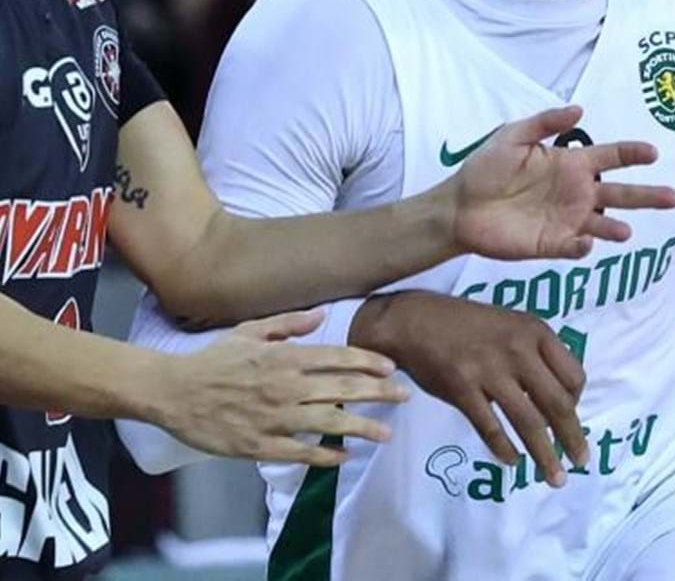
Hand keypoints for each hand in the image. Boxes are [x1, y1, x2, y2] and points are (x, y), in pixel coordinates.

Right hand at [153, 309, 408, 467]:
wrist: (174, 391)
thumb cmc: (214, 359)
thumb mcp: (251, 330)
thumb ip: (288, 322)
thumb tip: (321, 314)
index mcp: (285, 357)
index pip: (337, 357)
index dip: (368, 361)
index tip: (392, 367)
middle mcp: (286, 386)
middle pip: (341, 389)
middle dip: (377, 392)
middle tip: (405, 396)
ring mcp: (274, 418)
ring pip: (327, 422)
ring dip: (360, 427)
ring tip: (386, 432)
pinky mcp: (259, 445)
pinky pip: (299, 452)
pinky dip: (324, 456)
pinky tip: (344, 456)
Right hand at [352, 291, 582, 487]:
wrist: (417, 320)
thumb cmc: (468, 323)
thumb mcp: (511, 324)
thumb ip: (535, 352)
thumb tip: (558, 394)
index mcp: (535, 331)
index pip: (573, 374)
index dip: (577, 401)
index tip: (571, 416)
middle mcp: (518, 350)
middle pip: (557, 403)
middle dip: (572, 437)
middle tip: (581, 461)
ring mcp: (490, 370)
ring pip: (528, 422)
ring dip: (545, 455)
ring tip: (555, 478)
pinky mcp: (463, 389)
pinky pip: (492, 429)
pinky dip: (505, 450)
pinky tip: (512, 462)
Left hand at [451, 106, 674, 260]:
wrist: (459, 206)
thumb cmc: (485, 167)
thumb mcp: (513, 135)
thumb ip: (545, 122)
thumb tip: (580, 109)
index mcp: (570, 163)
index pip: (611, 157)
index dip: (632, 154)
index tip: (653, 152)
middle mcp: (576, 192)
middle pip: (620, 193)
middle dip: (647, 195)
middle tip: (673, 197)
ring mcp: (566, 220)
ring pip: (603, 225)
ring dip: (616, 229)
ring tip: (626, 232)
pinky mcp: (551, 244)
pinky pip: (574, 248)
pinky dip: (582, 247)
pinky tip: (584, 244)